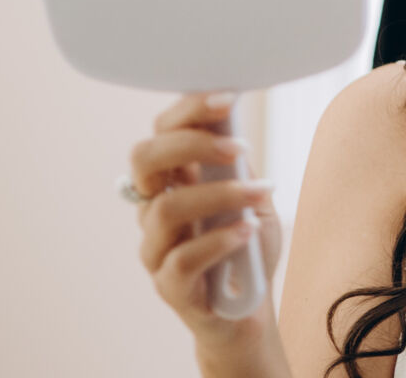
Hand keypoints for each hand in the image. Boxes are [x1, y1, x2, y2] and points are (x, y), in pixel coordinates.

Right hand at [128, 93, 284, 353]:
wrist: (248, 307)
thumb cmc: (245, 246)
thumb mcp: (248, 194)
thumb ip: (235, 162)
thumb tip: (231, 111)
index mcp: (171, 181)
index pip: (161, 133)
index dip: (188, 111)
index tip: (227, 99)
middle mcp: (154, 209)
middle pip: (144, 160)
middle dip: (190, 143)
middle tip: (238, 149)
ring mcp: (156, 248)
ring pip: (167, 209)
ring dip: (220, 195)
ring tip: (261, 195)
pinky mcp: (168, 286)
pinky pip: (182, 258)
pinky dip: (219, 238)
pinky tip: (247, 231)